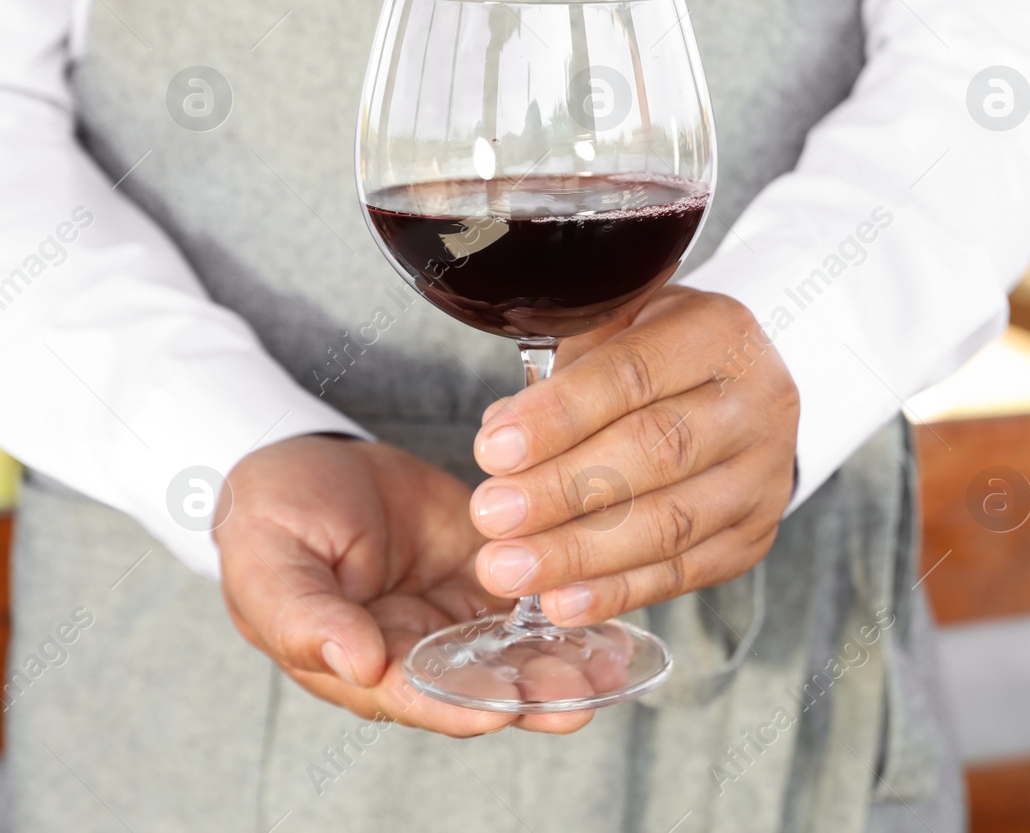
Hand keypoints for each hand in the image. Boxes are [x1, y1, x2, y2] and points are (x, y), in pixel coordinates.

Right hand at [215, 435, 595, 734]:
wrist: (308, 462)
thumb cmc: (271, 521)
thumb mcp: (270, 564)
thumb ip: (306, 619)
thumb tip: (356, 666)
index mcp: (360, 663)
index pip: (418, 696)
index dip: (462, 704)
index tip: (505, 708)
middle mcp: (420, 650)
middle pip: (486, 683)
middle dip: (538, 692)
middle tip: (587, 689)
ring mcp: (460, 612)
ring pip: (522, 648)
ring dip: (570, 661)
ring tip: (617, 662)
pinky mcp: (492, 569)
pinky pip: (538, 596)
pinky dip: (576, 607)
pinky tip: (619, 617)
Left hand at [469, 286, 798, 624]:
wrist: (742, 392)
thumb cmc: (663, 356)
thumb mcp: (621, 327)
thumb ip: (565, 370)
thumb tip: (502, 432)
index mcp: (719, 333)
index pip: (634, 375)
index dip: (560, 416)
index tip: (493, 450)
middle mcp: (756, 403)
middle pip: (657, 452)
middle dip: (563, 490)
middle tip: (492, 516)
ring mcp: (763, 475)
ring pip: (671, 523)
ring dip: (581, 553)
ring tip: (509, 569)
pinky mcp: (753, 534)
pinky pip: (684, 572)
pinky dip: (618, 592)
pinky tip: (562, 602)